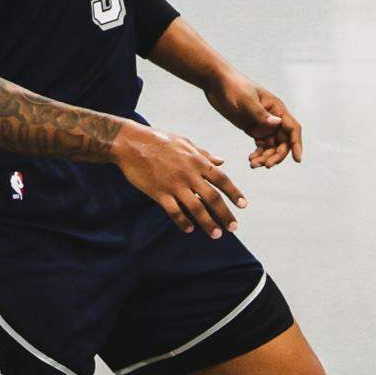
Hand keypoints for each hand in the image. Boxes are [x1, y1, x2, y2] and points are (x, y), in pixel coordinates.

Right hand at [109, 120, 245, 234]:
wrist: (131, 143)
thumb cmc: (160, 140)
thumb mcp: (186, 143)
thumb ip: (205, 154)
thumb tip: (222, 161)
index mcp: (198, 162)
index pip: (223, 180)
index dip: (235, 193)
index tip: (244, 205)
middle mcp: (190, 175)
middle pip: (213, 198)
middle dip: (225, 214)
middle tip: (233, 227)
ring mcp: (174, 185)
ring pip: (196, 208)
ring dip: (208, 223)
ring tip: (216, 234)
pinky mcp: (158, 193)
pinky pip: (174, 211)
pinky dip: (183, 222)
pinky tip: (189, 229)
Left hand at [209, 70, 303, 168]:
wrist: (217, 82)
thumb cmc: (233, 87)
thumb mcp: (246, 101)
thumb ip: (260, 114)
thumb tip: (277, 124)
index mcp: (277, 108)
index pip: (292, 128)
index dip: (297, 144)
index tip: (297, 159)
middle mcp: (273, 117)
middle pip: (283, 141)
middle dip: (277, 155)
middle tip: (266, 165)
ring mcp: (263, 123)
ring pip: (271, 146)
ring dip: (266, 157)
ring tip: (253, 165)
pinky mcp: (252, 128)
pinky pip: (260, 145)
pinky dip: (258, 154)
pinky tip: (250, 159)